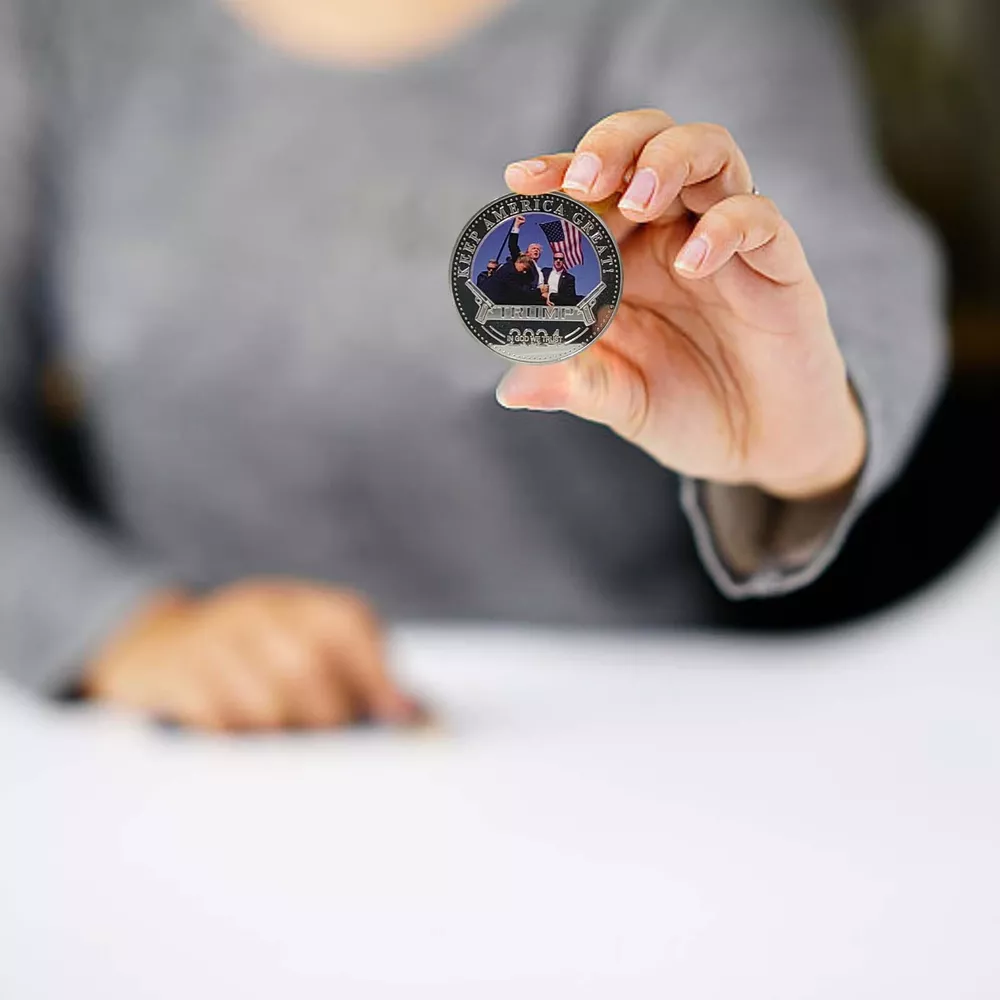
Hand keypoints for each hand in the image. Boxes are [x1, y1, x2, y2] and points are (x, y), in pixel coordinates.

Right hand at [83, 580, 420, 732]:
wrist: (155, 645)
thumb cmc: (251, 660)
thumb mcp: (300, 648)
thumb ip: (361, 678)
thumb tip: (417, 720)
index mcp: (296, 603)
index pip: (347, 623)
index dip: (378, 674)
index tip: (399, 718)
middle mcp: (256, 610)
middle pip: (307, 667)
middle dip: (330, 717)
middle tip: (332, 741)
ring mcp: (212, 640)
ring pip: (265, 704)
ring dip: (284, 738)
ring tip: (287, 747)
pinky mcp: (175, 675)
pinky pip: (218, 722)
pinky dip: (240, 743)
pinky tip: (245, 745)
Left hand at [500, 110, 866, 500]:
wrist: (761, 451)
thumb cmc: (686, 413)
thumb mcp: (620, 402)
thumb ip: (575, 386)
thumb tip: (510, 389)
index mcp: (625, 253)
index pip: (590, 188)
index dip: (555, 173)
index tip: (518, 181)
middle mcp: (673, 232)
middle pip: (647, 140)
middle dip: (610, 144)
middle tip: (581, 180)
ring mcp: (728, 243)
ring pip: (709, 151)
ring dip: (666, 160)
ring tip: (637, 200)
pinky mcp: (778, 266)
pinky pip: (758, 217)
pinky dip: (725, 226)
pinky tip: (692, 264)